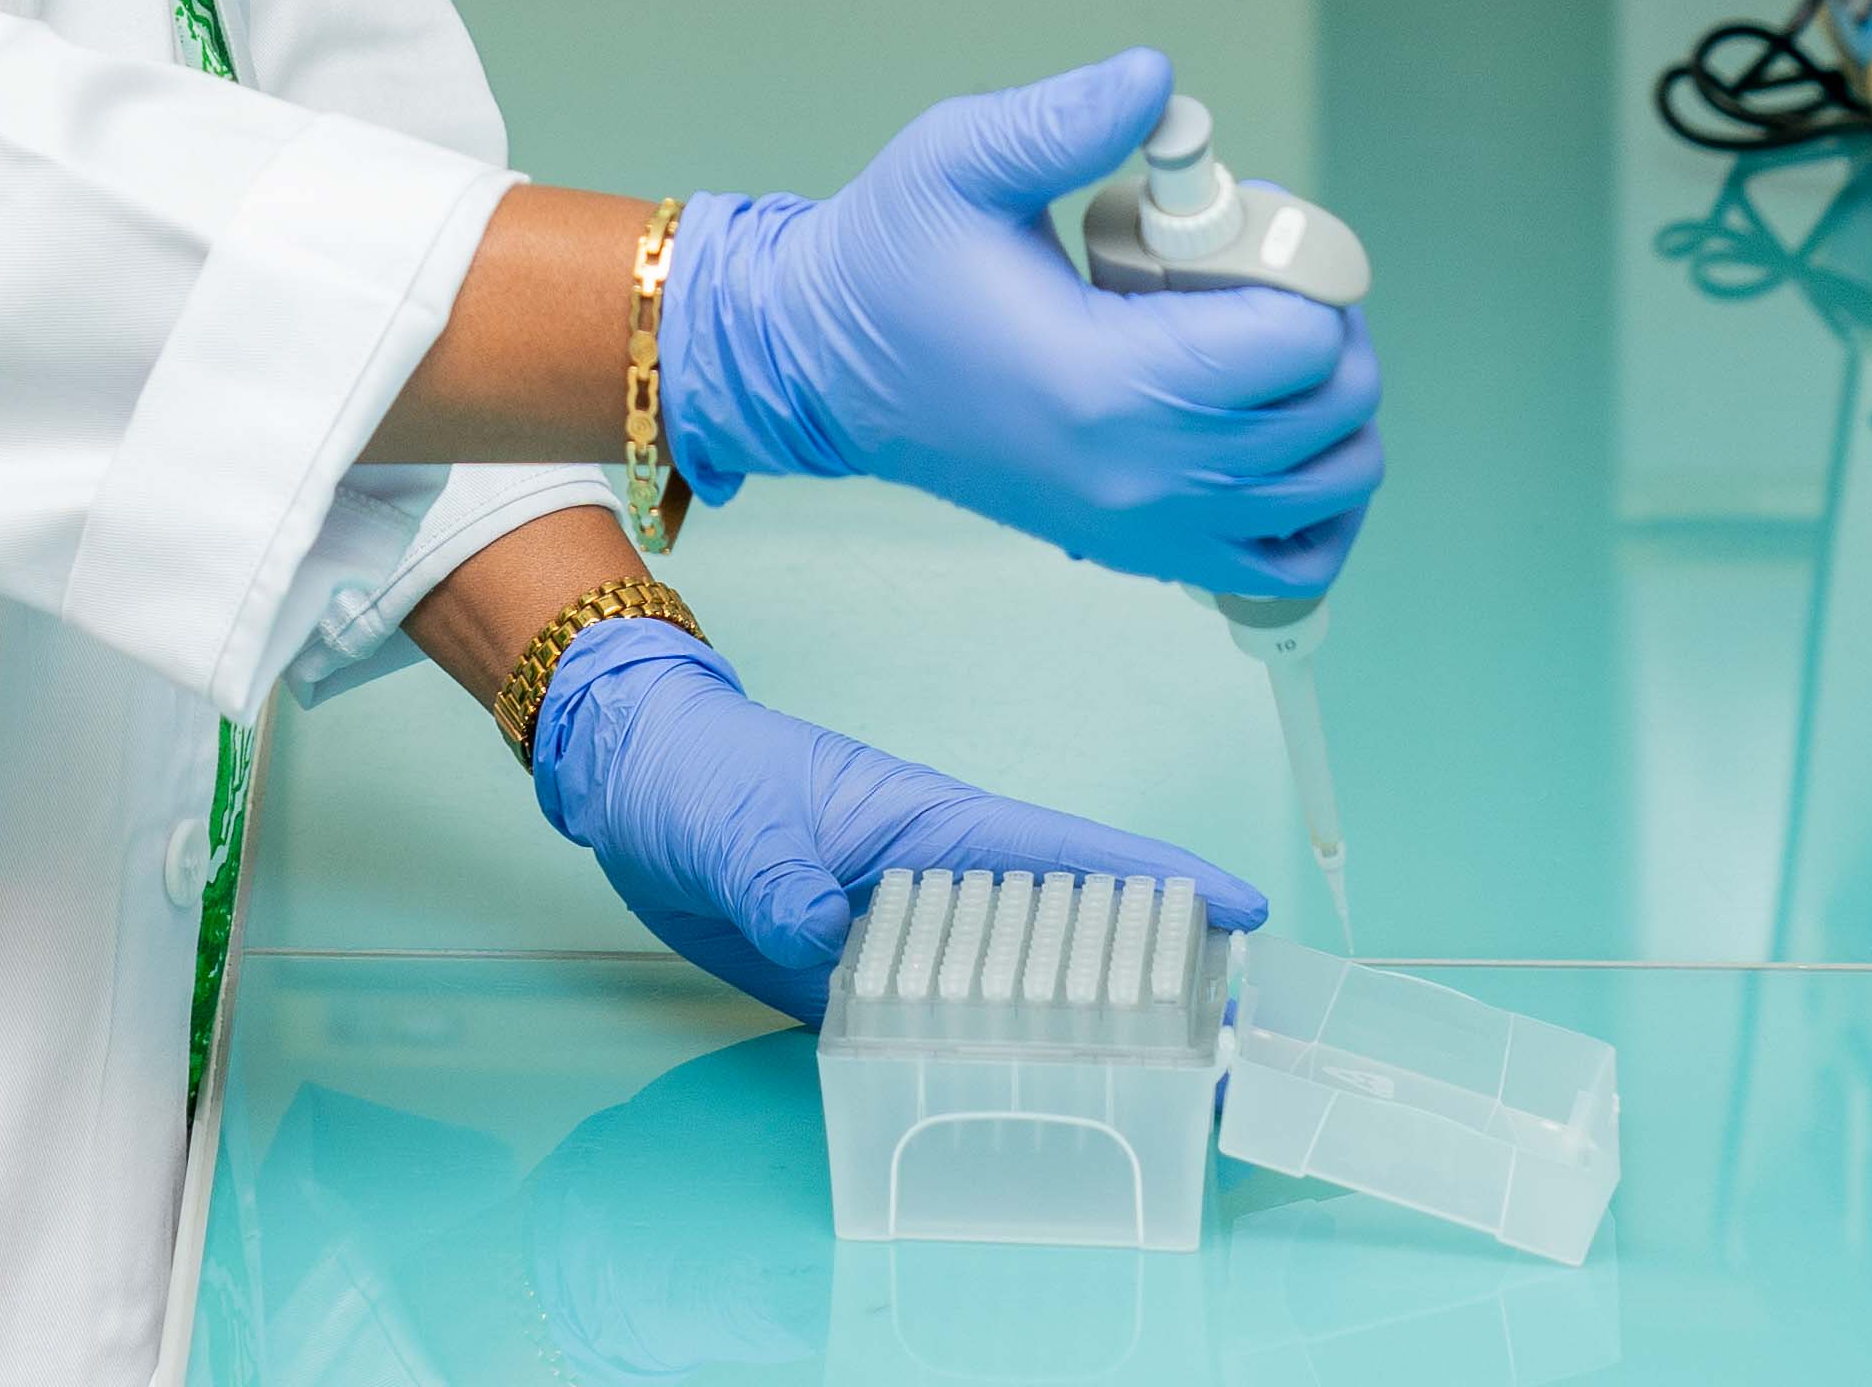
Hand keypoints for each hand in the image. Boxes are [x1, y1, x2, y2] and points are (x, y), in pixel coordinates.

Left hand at [528, 616, 1261, 1023]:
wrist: (628, 780)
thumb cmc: (698, 770)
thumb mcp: (740, 820)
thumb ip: (782, 878)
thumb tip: (820, 934)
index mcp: (933, 827)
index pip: (1068, 854)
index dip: (1158, 880)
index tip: (1244, 909)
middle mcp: (932, 885)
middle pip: (1060, 935)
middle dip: (1146, 977)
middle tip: (1230, 1042)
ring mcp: (894, 935)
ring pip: (1002, 989)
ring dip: (1070, 1031)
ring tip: (1157, 1088)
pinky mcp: (844, 978)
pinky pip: (922, 1025)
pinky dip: (967, 1059)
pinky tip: (1011, 1101)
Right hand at [657, 47, 1380, 592]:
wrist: (822, 369)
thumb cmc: (887, 262)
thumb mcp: (956, 160)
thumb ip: (1064, 118)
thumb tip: (1160, 79)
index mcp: (1108, 384)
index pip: (1300, 342)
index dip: (1303, 261)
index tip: (1248, 216)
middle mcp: (1143, 476)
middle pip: (1336, 411)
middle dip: (1327, 317)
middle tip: (1258, 261)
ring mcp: (1149, 526)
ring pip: (1336, 484)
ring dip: (1333, 401)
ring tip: (1263, 334)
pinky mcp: (1142, 549)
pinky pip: (1290, 557)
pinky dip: (1317, 499)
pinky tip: (1275, 427)